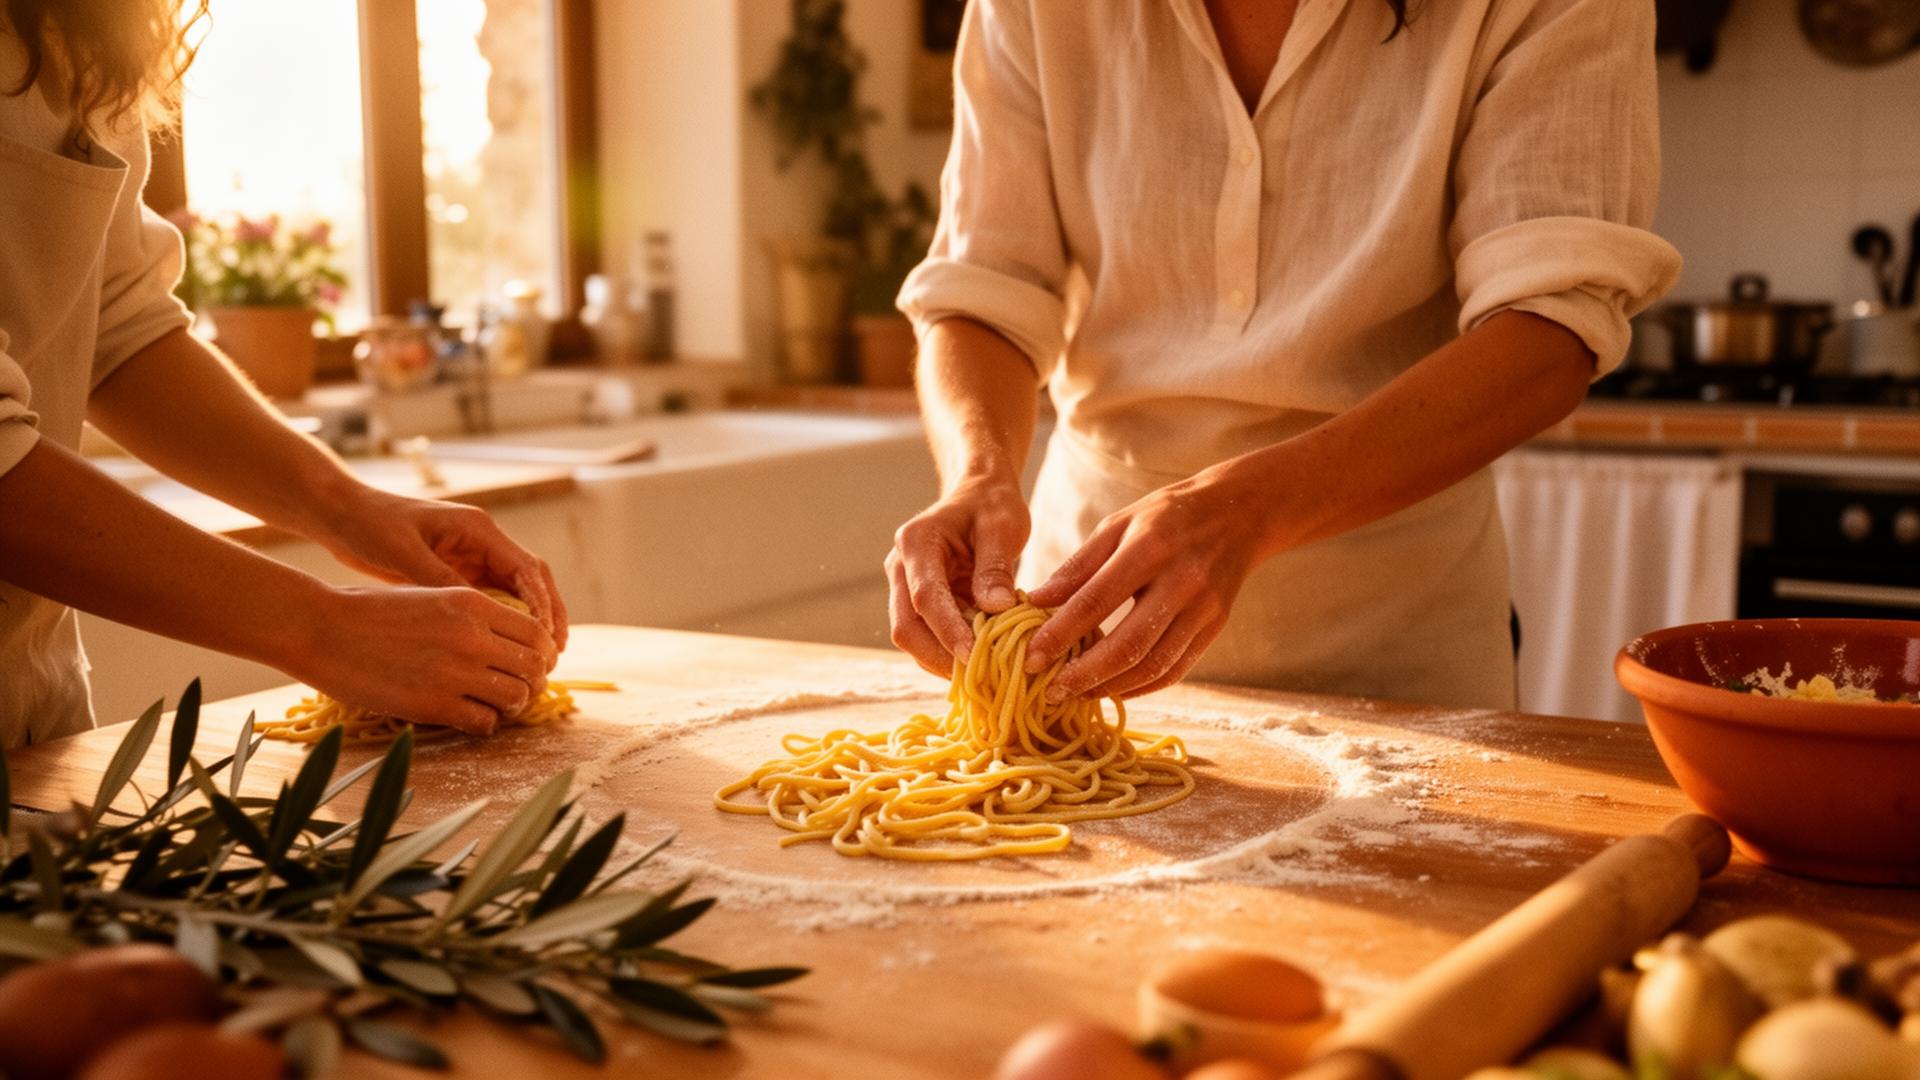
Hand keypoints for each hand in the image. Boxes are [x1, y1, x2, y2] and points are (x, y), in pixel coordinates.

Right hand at [286, 585, 559, 730]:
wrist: (320, 628)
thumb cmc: (368, 610)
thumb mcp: (430, 595)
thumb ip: (470, 615)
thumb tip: (504, 638)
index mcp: (472, 603)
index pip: (536, 634)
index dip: (541, 654)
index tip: (531, 665)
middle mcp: (472, 636)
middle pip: (534, 668)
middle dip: (533, 682)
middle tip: (519, 690)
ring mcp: (454, 672)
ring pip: (516, 697)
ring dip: (512, 706)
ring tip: (495, 706)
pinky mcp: (433, 704)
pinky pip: (484, 723)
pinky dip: (485, 724)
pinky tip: (470, 718)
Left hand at [316, 489, 568, 648]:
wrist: (343, 515)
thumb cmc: (370, 526)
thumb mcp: (403, 553)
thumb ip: (438, 578)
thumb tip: (473, 612)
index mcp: (478, 529)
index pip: (526, 567)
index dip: (543, 602)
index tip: (547, 636)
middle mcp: (483, 542)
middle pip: (533, 580)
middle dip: (549, 616)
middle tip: (555, 654)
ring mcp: (473, 558)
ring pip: (518, 593)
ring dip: (532, 623)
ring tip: (541, 659)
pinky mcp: (459, 573)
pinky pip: (494, 601)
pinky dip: (506, 624)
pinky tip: (507, 651)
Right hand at [886, 475, 1030, 676]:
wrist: (979, 494)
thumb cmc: (992, 505)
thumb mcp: (1002, 527)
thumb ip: (996, 568)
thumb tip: (996, 610)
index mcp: (916, 543)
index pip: (925, 597)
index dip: (947, 631)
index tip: (974, 655)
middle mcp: (900, 567)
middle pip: (906, 626)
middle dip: (939, 656)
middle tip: (979, 678)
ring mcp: (904, 587)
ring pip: (912, 637)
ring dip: (943, 659)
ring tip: (983, 674)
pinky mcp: (917, 602)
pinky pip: (926, 636)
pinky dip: (948, 653)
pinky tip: (978, 662)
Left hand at [1024, 464, 1275, 701]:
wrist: (1237, 513)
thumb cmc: (1165, 517)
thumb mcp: (1117, 525)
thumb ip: (1078, 566)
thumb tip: (1036, 602)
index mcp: (1149, 549)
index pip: (1096, 601)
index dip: (1060, 634)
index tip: (1031, 658)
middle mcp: (1181, 582)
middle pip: (1128, 645)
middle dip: (1084, 675)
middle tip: (1050, 691)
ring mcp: (1203, 609)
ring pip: (1154, 665)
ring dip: (1111, 687)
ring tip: (1077, 694)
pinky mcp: (1215, 627)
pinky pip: (1176, 669)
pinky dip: (1141, 687)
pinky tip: (1114, 689)